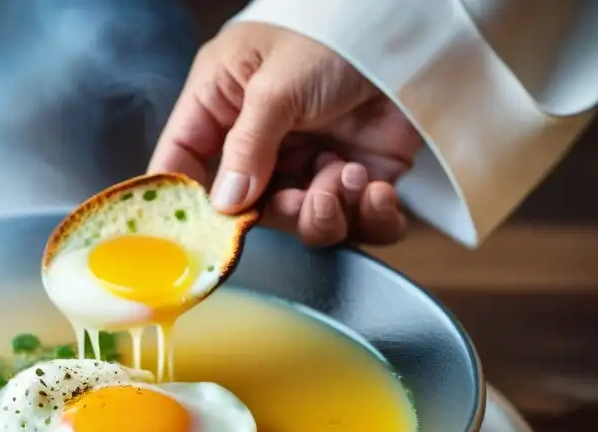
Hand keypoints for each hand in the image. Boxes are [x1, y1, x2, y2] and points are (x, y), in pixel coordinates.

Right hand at [149, 22, 423, 246]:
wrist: (414, 30)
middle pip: (250, 208)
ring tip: (346, 177)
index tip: (196, 234)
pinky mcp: (360, 178)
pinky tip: (375, 188)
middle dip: (279, 212)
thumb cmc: (331, 33)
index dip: (184, 200)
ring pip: (304, 222)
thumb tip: (225, 204)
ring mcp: (311, 161)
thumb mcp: (277, 84)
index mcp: (225, 105)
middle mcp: (263, 141)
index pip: (183, 160)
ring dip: (325, 214)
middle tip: (303, 200)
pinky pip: (358, 223)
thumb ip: (247, 147)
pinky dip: (369, 218)